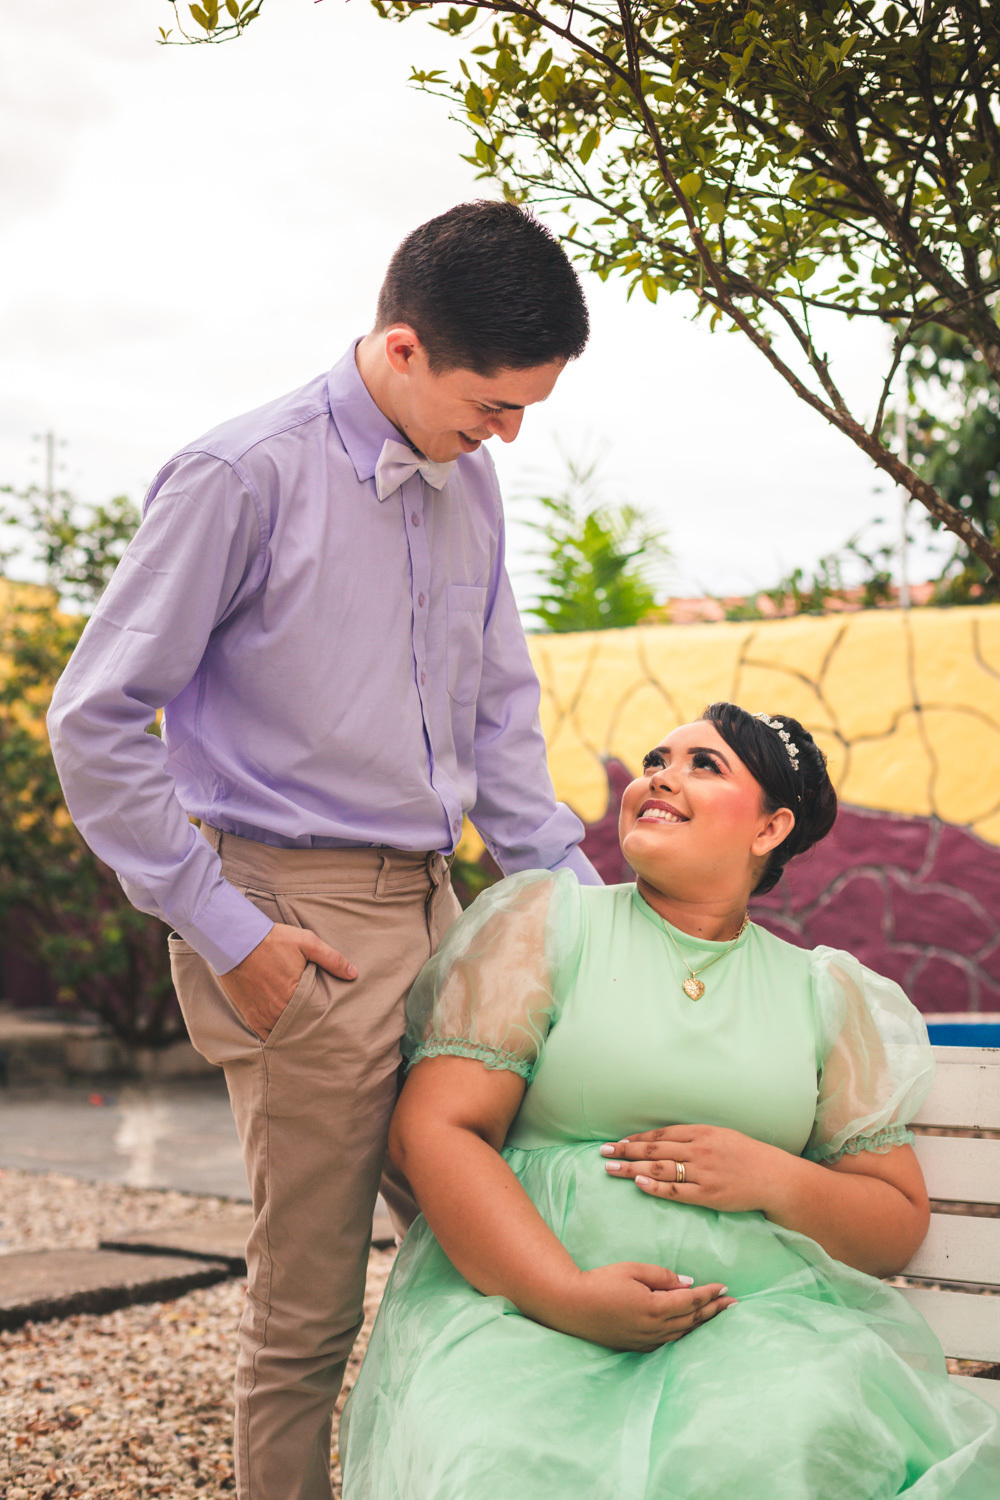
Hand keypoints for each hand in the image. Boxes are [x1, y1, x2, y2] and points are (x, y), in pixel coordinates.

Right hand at [219, 922, 357, 1039]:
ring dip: (295, 1032)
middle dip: (311, 1027)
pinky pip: (266, 1035)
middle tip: (322, 1029)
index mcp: (296, 993)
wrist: (237, 940)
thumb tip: (353, 974)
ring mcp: (263, 1015)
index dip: (325, 1017)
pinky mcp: (250, 1016)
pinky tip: (285, 1035)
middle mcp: (279, 1009)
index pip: (317, 1014)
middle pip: (301, 1026)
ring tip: (305, 1032)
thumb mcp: (307, 942)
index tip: (333, 1020)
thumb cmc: (273, 940)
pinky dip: (275, 1035)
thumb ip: (332, 959)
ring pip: (285, 1032)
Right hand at [552, 1262, 734, 1351]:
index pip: (691, 1301)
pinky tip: (689, 1328)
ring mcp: (645, 1340)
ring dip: (701, 1323)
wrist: (571, 1306)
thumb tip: (687, 1284)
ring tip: (716, 1315)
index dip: (710, 1294)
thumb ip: (662, 1276)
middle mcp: (654, 1328)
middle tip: (733, 1304)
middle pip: (692, 1320)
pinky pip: (668, 1341)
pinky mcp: (636, 1346)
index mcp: (655, 1307)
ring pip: (682, 1333)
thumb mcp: (632, 1270)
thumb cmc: (600, 1282)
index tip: (725, 1288)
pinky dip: (683, 1333)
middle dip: (714, 1311)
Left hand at [601, 1125, 787, 1214]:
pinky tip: (637, 1185)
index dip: (636, 1139)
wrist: (773, 1177)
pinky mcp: (708, 1195)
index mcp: (701, 1133)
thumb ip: (693, 1137)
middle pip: (654, 1151)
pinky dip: (655, 1188)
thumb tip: (664, 1140)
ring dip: (632, 1169)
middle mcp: (699, 1150)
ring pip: (660, 1170)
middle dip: (626, 1151)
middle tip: (603, 1152)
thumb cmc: (746, 1155)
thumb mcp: (720, 1135)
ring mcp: (703, 1173)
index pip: (660, 1135)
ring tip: (611, 1168)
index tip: (617, 1142)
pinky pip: (676, 1191)